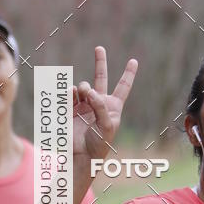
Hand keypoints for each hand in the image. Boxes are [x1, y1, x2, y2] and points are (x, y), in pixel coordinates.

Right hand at [72, 47, 137, 165]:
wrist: (82, 155)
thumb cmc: (99, 143)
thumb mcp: (107, 125)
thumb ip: (100, 106)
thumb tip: (89, 90)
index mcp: (113, 107)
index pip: (123, 87)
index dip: (128, 74)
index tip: (133, 61)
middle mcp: (99, 103)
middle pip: (101, 78)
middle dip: (100, 62)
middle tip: (99, 48)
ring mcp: (84, 105)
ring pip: (83, 87)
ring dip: (83, 87)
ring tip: (82, 92)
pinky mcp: (70, 109)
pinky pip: (69, 94)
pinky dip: (69, 92)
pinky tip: (71, 93)